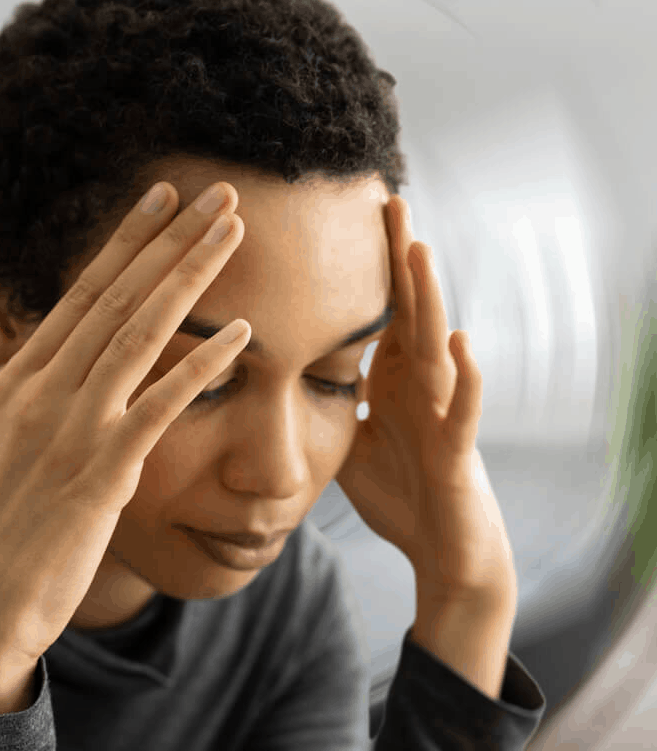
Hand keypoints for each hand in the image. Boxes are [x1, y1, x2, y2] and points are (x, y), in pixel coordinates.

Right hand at [0, 180, 250, 695]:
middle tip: (219, 193)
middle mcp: (42, 390)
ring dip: (191, 278)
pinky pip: (161, 407)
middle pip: (118, 297)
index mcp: (19, 378)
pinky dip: (203, 367)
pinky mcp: (101, 472)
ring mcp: (70, 428)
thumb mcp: (12, 443)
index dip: (128, 241)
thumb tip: (90, 365)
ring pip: (140, 334)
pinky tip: (243, 337)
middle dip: (173, 239)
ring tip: (234, 233)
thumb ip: (49, 396)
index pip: (83, 292)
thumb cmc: (3, 525)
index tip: (164, 199)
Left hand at [336, 196, 515, 602]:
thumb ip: (330, 404)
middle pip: (409, 311)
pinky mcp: (456, 449)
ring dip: (429, 298)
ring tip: (419, 249)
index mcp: (393, 379)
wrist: (440, 548)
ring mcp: (442, 412)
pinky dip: (465, 376)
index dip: (370, 268)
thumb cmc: (401, 491)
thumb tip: (285, 377)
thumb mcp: (351, 441)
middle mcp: (420, 385)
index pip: (382, 311)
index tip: (355, 217)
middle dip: (399, 259)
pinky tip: (459, 340)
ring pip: (436, 345)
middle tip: (389, 201)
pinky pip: (463, 409)